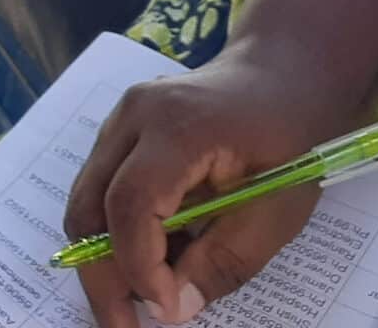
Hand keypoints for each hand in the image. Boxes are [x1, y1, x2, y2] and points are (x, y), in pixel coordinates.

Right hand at [63, 43, 371, 327]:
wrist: (282, 75)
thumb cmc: (291, 137)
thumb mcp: (279, 207)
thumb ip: (227, 259)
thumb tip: (176, 306)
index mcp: (177, 126)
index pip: (131, 203)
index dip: (138, 265)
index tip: (166, 309)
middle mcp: (133, 116)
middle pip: (89, 206)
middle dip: (101, 275)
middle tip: (125, 326)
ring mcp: (119, 120)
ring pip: (86, 202)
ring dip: (105, 257)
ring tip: (142, 299)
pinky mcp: (119, 133)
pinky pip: (100, 190)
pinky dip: (116, 233)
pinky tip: (152, 259)